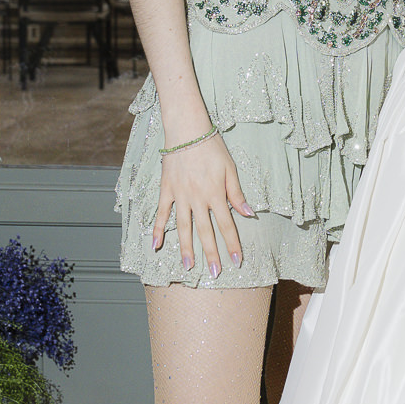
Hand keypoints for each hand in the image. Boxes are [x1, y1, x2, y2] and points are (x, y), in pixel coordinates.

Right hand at [152, 131, 253, 278]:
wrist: (187, 130)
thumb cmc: (211, 147)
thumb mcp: (230, 169)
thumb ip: (236, 193)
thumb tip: (249, 213)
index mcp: (215, 194)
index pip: (226, 225)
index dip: (233, 244)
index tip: (237, 261)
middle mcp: (197, 198)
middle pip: (205, 232)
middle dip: (211, 254)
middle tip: (214, 273)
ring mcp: (180, 196)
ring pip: (183, 227)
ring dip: (187, 248)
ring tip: (189, 266)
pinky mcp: (166, 190)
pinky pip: (161, 213)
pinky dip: (157, 229)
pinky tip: (155, 245)